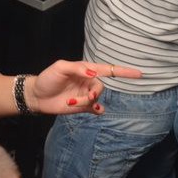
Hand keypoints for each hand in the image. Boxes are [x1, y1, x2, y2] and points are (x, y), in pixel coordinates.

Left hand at [26, 60, 142, 114]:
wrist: (37, 96)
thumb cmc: (48, 78)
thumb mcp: (60, 68)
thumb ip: (77, 68)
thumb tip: (93, 72)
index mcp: (85, 70)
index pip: (108, 69)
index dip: (124, 72)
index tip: (139, 74)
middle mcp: (87, 81)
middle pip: (100, 87)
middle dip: (94, 93)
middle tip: (83, 97)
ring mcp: (85, 94)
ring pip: (96, 98)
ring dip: (87, 101)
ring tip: (72, 102)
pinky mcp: (82, 106)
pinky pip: (95, 109)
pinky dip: (96, 109)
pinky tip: (95, 110)